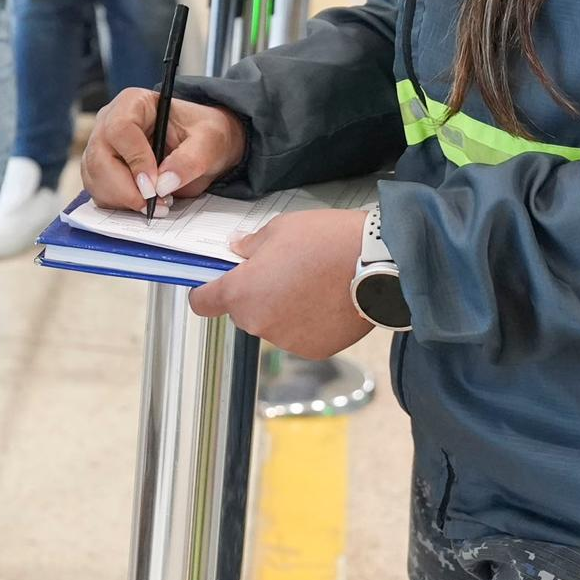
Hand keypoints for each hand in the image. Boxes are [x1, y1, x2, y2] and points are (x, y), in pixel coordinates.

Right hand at [81, 89, 246, 212]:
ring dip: (122, 200)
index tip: (154, 186)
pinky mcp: (100, 170)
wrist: (201, 146)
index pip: (120, 129)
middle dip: (125, 189)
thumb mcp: (209, 142)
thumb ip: (190, 161)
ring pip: (94, 178)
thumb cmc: (204, 134)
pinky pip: (98, 191)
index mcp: (134, 103)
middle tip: (154, 205)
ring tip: (156, 205)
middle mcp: (109, 122)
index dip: (135, 160)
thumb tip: (163, 184)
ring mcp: (101, 146)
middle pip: (99, 157)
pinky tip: (144, 204)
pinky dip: (118, 205)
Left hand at [189, 208, 374, 359]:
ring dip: (281, 309)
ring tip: (309, 284)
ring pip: (271, 324)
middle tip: (278, 271)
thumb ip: (250, 245)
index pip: (202, 303)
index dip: (205, 292)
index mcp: (242, 292)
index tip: (213, 284)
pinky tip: (325, 300)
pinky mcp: (314, 350)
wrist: (376, 266)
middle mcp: (258, 323)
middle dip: (253, 295)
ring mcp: (286, 341)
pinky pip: (298, 335)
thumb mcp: (279, 229)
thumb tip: (236, 249)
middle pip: (241, 312)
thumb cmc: (325, 241)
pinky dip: (305, 322)